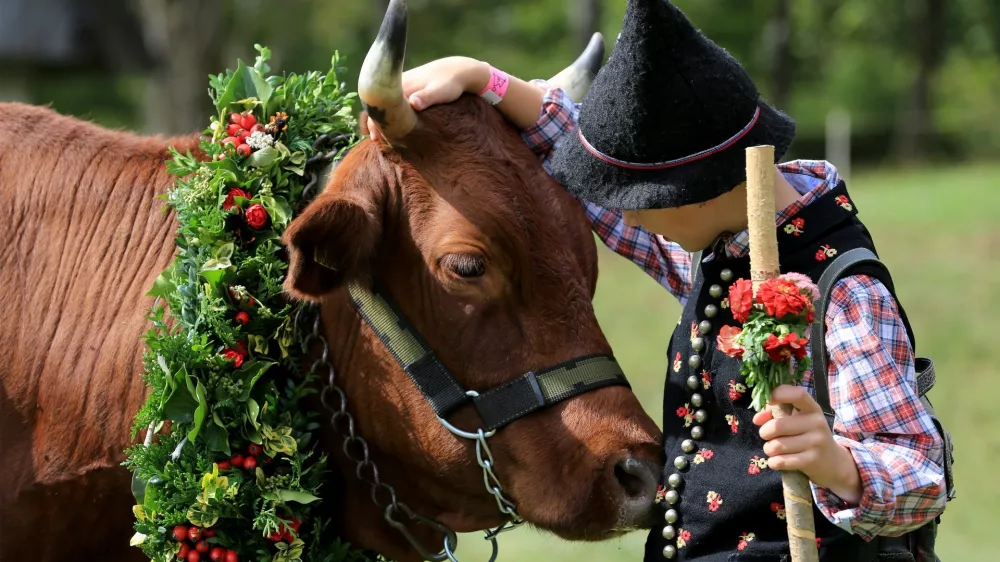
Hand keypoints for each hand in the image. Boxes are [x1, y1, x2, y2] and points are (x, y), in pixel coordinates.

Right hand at [367, 57, 487, 140]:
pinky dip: (388, 113)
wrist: (457, 70)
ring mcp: (400, 83)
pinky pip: (391, 100)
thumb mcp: (440, 91)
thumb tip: (413, 103)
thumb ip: (426, 97)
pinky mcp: (405, 86)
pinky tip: (390, 125)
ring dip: (380, 118)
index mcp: (402, 85)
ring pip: (384, 103)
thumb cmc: (450, 84)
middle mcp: (397, 83)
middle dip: (374, 121)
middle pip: (378, 104)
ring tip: (378, 136)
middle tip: (374, 140)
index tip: (376, 137)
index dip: (376, 121)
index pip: (381, 104)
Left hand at [753, 385, 861, 504]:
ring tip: (773, 449)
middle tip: (766, 435)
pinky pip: (781, 461)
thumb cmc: (807, 435)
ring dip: (768, 448)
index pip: (797, 394)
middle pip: (778, 426)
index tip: (768, 401)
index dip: (779, 394)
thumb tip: (757, 419)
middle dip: (764, 432)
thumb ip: (775, 413)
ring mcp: (816, 442)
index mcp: (812, 408)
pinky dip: (773, 462)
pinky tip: (777, 460)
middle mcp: (817, 423)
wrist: (832, 461)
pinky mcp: (812, 460)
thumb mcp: (797, 420)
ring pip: (777, 445)